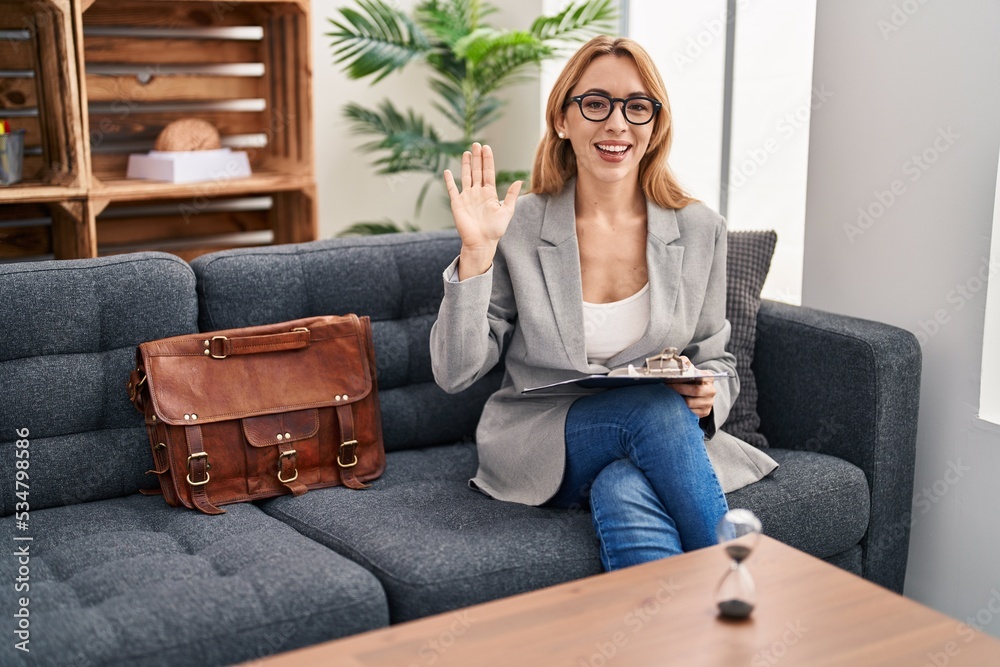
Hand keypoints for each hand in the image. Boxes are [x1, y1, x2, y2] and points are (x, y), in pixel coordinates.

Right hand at [443, 143, 521, 278]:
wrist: (481, 242)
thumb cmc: (495, 230)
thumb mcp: (507, 211)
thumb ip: (511, 195)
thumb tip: (520, 181)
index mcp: (489, 193)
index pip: (488, 172)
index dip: (487, 160)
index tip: (487, 148)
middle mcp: (477, 193)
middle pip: (477, 171)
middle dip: (477, 158)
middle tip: (477, 144)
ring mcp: (467, 197)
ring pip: (466, 176)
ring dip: (466, 164)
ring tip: (467, 152)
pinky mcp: (457, 203)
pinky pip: (452, 189)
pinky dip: (449, 181)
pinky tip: (447, 171)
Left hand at [668, 358, 716, 418]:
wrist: (698, 389)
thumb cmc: (691, 378)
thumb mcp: (688, 367)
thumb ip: (683, 362)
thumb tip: (678, 362)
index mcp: (708, 377)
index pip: (698, 377)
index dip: (682, 380)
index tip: (669, 380)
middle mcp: (711, 390)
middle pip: (695, 391)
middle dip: (678, 389)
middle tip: (665, 388)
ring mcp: (709, 402)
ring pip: (690, 404)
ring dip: (677, 400)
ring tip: (667, 396)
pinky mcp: (705, 412)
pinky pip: (690, 412)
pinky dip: (681, 409)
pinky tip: (673, 404)